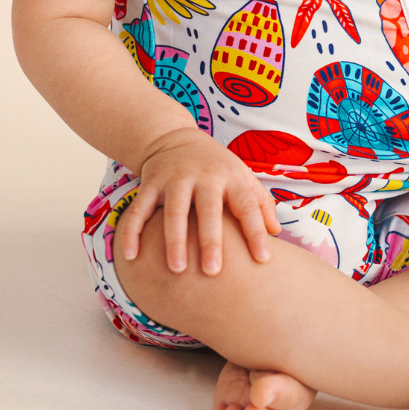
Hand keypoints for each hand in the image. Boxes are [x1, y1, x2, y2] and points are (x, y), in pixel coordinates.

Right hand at [119, 127, 280, 274]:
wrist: (175, 138)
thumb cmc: (216, 166)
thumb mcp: (241, 176)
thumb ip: (260, 203)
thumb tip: (277, 233)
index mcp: (230, 177)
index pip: (247, 205)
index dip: (256, 231)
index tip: (264, 259)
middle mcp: (203, 177)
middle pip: (208, 210)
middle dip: (210, 241)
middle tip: (213, 271)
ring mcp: (174, 179)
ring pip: (173, 212)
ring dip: (174, 241)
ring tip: (177, 270)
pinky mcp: (150, 184)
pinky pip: (139, 210)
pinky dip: (132, 232)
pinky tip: (131, 256)